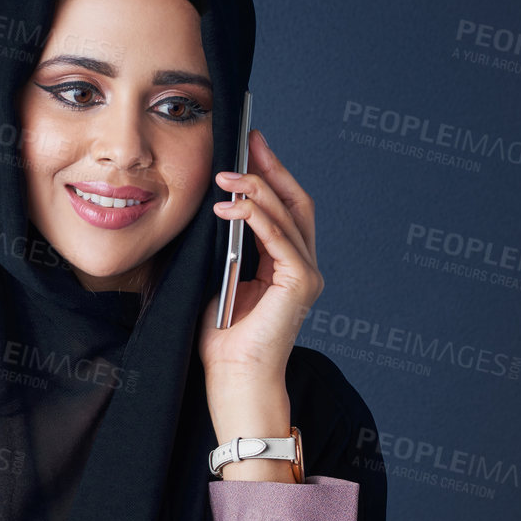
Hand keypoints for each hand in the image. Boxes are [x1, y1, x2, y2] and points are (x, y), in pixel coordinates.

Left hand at [199, 130, 321, 384]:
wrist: (233, 378)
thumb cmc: (222, 339)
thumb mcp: (218, 279)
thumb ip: (225, 247)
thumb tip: (214, 208)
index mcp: (284, 263)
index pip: (282, 208)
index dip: (268, 175)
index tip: (247, 149)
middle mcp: (302, 264)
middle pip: (294, 202)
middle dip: (270, 168)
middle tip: (247, 142)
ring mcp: (306, 273)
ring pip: (288, 215)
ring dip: (257, 189)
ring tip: (227, 175)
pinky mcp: (301, 283)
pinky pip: (281, 239)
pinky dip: (258, 218)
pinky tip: (233, 206)